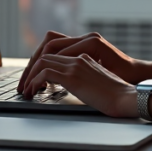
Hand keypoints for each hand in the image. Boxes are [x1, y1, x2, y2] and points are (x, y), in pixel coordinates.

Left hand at [21, 53, 137, 117]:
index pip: (56, 53)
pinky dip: (35, 81)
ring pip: (42, 61)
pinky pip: (45, 73)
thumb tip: (73, 86)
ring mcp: (75, 65)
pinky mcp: (73, 76)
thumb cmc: (116, 94)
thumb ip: (85, 77)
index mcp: (85, 56)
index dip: (42, 64)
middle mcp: (79, 57)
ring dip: (30, 75)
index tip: (35, 78)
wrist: (126, 97)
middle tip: (25, 84)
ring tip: (26, 90)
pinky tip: (33, 91)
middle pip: (45, 53)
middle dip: (31, 69)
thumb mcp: (98, 80)